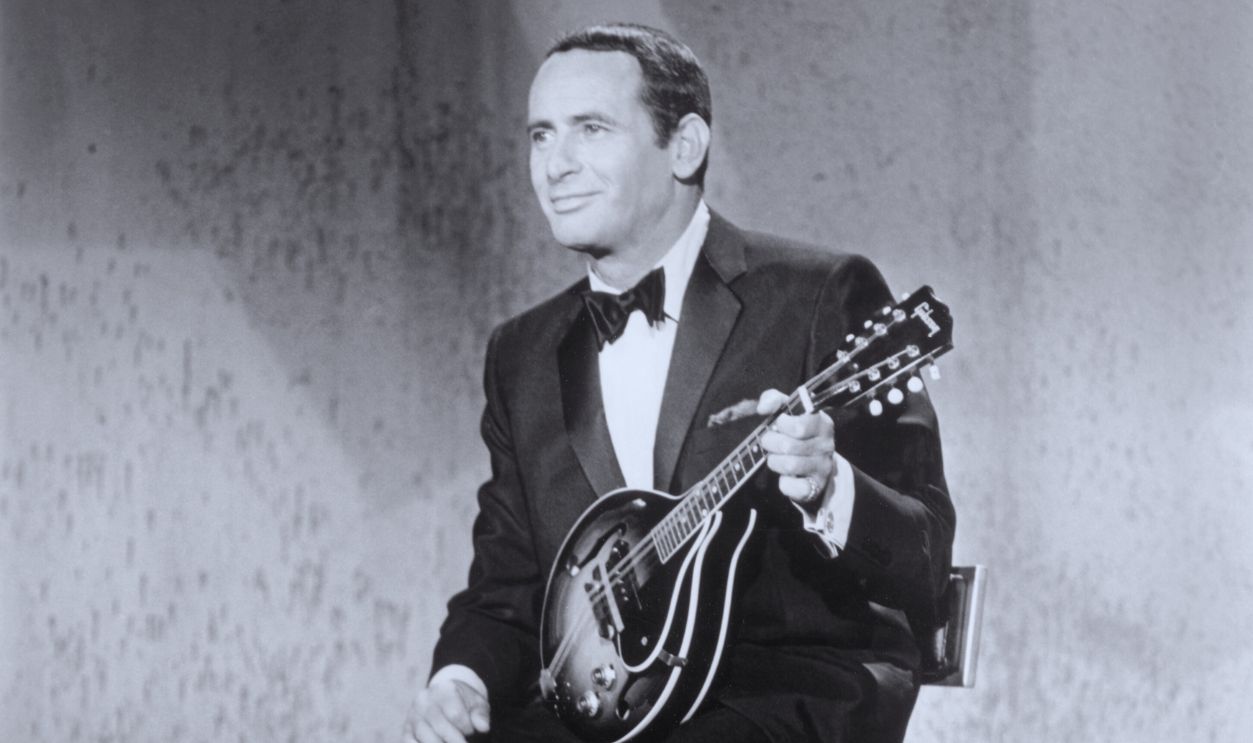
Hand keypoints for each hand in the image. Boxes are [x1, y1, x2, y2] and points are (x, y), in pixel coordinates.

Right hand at [407, 677, 490, 742]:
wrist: (445, 699)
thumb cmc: (465, 704)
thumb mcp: (477, 704)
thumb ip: (481, 714)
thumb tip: (483, 727)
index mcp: (444, 689)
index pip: (455, 714)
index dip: (466, 728)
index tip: (470, 732)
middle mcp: (424, 699)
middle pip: (440, 726)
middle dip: (455, 741)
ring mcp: (412, 714)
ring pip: (425, 736)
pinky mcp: (406, 729)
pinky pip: (409, 742)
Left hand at [757, 388, 835, 507]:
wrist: (815, 466)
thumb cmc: (797, 434)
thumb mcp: (789, 412)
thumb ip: (775, 400)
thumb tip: (762, 407)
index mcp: (822, 423)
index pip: (799, 425)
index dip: (781, 424)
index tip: (778, 424)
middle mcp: (826, 445)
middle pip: (788, 446)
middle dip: (771, 443)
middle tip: (769, 442)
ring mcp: (823, 467)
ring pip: (789, 465)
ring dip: (774, 461)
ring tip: (775, 458)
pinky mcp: (816, 486)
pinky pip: (793, 486)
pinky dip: (784, 482)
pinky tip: (785, 476)